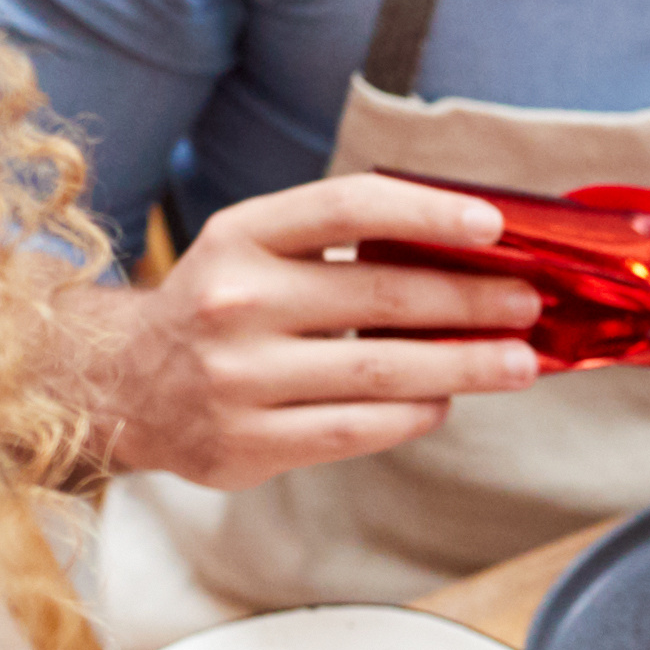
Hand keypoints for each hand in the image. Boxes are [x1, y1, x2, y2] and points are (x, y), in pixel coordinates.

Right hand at [75, 173, 546, 487]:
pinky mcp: (249, 442)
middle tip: (528, 306)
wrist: (120, 384)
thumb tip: (468, 253)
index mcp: (241, 236)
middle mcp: (234, 300)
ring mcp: (240, 376)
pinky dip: (417, 414)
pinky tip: (447, 402)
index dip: (429, 212)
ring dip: (466, 367)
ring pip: (383, 372)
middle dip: (473, 302)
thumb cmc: (219, 309)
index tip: (495, 224)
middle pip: (383, 297)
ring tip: (519, 363)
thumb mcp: (255, 253)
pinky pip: (361, 428)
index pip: (349, 207)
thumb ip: (339, 245)